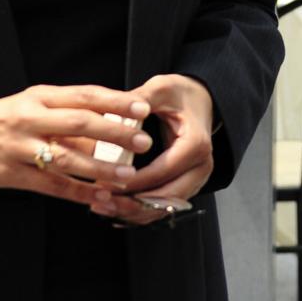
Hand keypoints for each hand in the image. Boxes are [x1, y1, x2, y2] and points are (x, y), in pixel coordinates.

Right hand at [0, 85, 152, 210]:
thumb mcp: (29, 105)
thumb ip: (64, 113)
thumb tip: (108, 123)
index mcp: (39, 97)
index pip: (85, 95)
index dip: (116, 101)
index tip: (143, 107)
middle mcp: (31, 118)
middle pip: (81, 123)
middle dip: (116, 133)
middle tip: (145, 141)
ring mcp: (20, 147)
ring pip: (68, 157)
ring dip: (102, 168)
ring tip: (128, 175)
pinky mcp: (12, 174)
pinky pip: (52, 185)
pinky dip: (78, 192)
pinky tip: (99, 198)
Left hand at [97, 74, 215, 225]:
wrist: (200, 100)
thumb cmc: (181, 94)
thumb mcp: (161, 89)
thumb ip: (140, 98)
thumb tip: (116, 109)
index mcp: (195, 144)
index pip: (162, 172)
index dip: (132, 181)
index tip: (104, 182)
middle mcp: (201, 166)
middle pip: (165, 197)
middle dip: (131, 204)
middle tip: (100, 201)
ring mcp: (197, 179)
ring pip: (164, 207)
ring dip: (133, 212)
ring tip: (102, 206)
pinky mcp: (188, 185)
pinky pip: (164, 206)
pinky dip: (140, 211)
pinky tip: (115, 208)